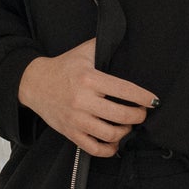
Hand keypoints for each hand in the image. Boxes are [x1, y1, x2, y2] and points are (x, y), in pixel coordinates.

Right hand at [18, 37, 158, 155]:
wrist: (34, 83)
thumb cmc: (63, 66)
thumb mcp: (84, 51)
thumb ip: (105, 45)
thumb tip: (128, 39)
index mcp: (90, 78)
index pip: (125, 90)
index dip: (144, 97)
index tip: (154, 101)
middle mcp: (83, 100)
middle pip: (122, 115)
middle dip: (138, 116)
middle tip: (141, 113)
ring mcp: (76, 119)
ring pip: (110, 134)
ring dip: (125, 132)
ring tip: (127, 125)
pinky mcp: (70, 132)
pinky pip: (94, 148)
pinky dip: (109, 149)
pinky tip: (114, 142)